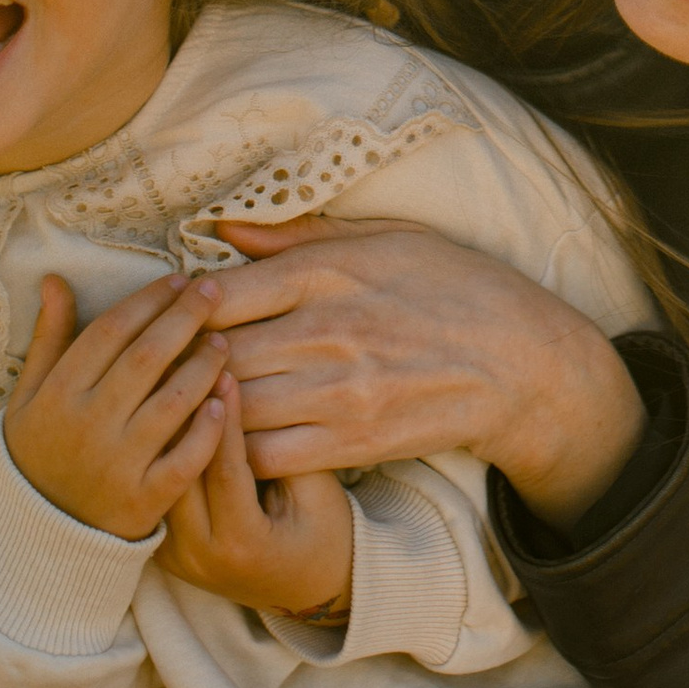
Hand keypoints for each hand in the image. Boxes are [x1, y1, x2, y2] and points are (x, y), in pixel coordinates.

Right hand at [5, 271, 229, 537]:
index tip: (177, 279)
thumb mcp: (29, 396)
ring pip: (173, 402)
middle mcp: (87, 426)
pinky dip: (207, 429)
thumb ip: (48, 338)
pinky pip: (186, 458)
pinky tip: (224, 400)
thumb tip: (56, 279)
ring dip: (203, 365)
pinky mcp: (144, 500)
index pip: (111, 331)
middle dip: (184, 316)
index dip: (148, 300)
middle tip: (212, 291)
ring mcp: (117, 465)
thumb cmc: (38, 453)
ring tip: (222, 341)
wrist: (37, 537)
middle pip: (147, 357)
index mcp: (58, 395)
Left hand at [158, 372, 355, 618]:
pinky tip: (167, 413)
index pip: (224, 468)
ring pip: (161, 482)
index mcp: (242, 545)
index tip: (224, 370)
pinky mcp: (167, 552)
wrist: (309, 589)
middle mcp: (200, 557)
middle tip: (185, 364)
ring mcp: (177, 559)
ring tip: (171, 380)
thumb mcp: (316, 491)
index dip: (225, 417)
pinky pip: (160, 494)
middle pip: (180, 473)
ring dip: (167, 432)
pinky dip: (164, 455)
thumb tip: (253, 392)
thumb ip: (284, 448)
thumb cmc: (325, 532)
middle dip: (186, 416)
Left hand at [201, 216, 645, 525]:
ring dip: (204, 412)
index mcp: (330, 271)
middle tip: (166, 371)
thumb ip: (301, 235)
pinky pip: (266, 456)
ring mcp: (339, 391)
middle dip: (182, 366)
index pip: (222, 293)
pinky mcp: (353, 442)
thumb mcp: (388, 236)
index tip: (177, 315)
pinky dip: (238, 454)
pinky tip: (232, 445)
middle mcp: (327, 330)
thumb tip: (224, 231)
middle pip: (217, 355)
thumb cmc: (455, 286)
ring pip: (233, 409)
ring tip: (188, 409)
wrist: (523, 362)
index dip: (184, 309)